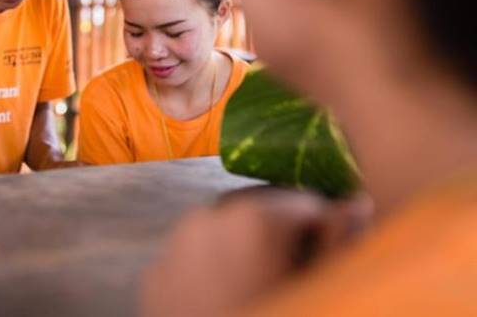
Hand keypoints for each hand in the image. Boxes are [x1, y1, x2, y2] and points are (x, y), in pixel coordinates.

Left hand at [142, 188, 371, 315]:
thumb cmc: (282, 313)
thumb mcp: (323, 289)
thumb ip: (342, 241)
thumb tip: (355, 202)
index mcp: (253, 218)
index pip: (305, 204)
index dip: (326, 229)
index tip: (334, 257)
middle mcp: (205, 219)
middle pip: (258, 214)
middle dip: (281, 236)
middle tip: (297, 275)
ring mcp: (173, 249)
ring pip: (220, 235)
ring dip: (244, 251)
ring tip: (264, 291)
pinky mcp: (154, 280)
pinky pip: (191, 262)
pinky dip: (211, 272)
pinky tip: (230, 305)